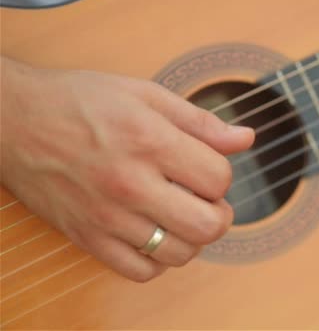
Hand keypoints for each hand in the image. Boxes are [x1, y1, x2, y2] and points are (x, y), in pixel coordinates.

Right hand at [0, 57, 253, 281]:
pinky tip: (155, 235)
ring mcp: (107, 216)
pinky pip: (140, 271)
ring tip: (180, 216)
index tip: (207, 169)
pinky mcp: (87, 238)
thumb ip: (200, 121)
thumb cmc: (80, 102)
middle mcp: (131, 184)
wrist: (13, 121)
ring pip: (179, 254)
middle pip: (208, 225)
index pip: (219, 179)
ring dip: (192, 238)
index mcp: (150, 141)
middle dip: (220, 214)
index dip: (223, 176)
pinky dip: (158, 260)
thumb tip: (246, 139)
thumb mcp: (146, 96)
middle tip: (207, 200)